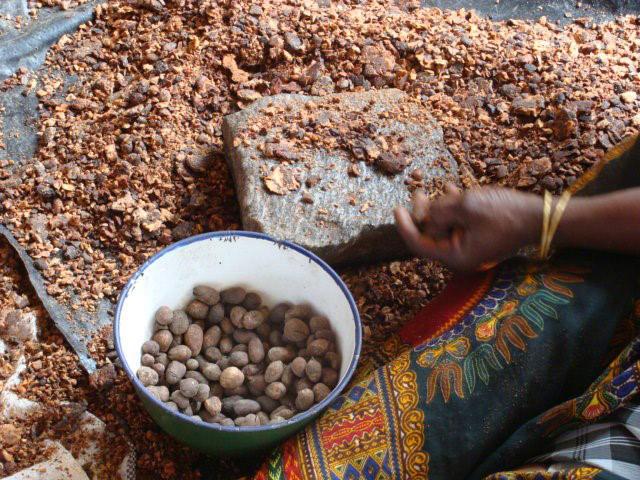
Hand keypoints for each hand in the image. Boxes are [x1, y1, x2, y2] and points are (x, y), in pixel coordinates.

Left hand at [394, 184, 541, 271]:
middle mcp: (460, 256)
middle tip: (417, 193)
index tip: (396, 208)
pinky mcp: (478, 237)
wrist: (539, 217)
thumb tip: (428, 214)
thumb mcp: (467, 206)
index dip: (405, 226)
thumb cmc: (505, 213)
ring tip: (438, 189)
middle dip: (423, 213)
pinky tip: (451, 189)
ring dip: (439, 207)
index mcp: (455, 256)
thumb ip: (441, 210)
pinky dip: (453, 207)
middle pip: (430, 234)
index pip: (419, 244)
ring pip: (443, 226)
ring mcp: (470, 247)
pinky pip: (458, 223)